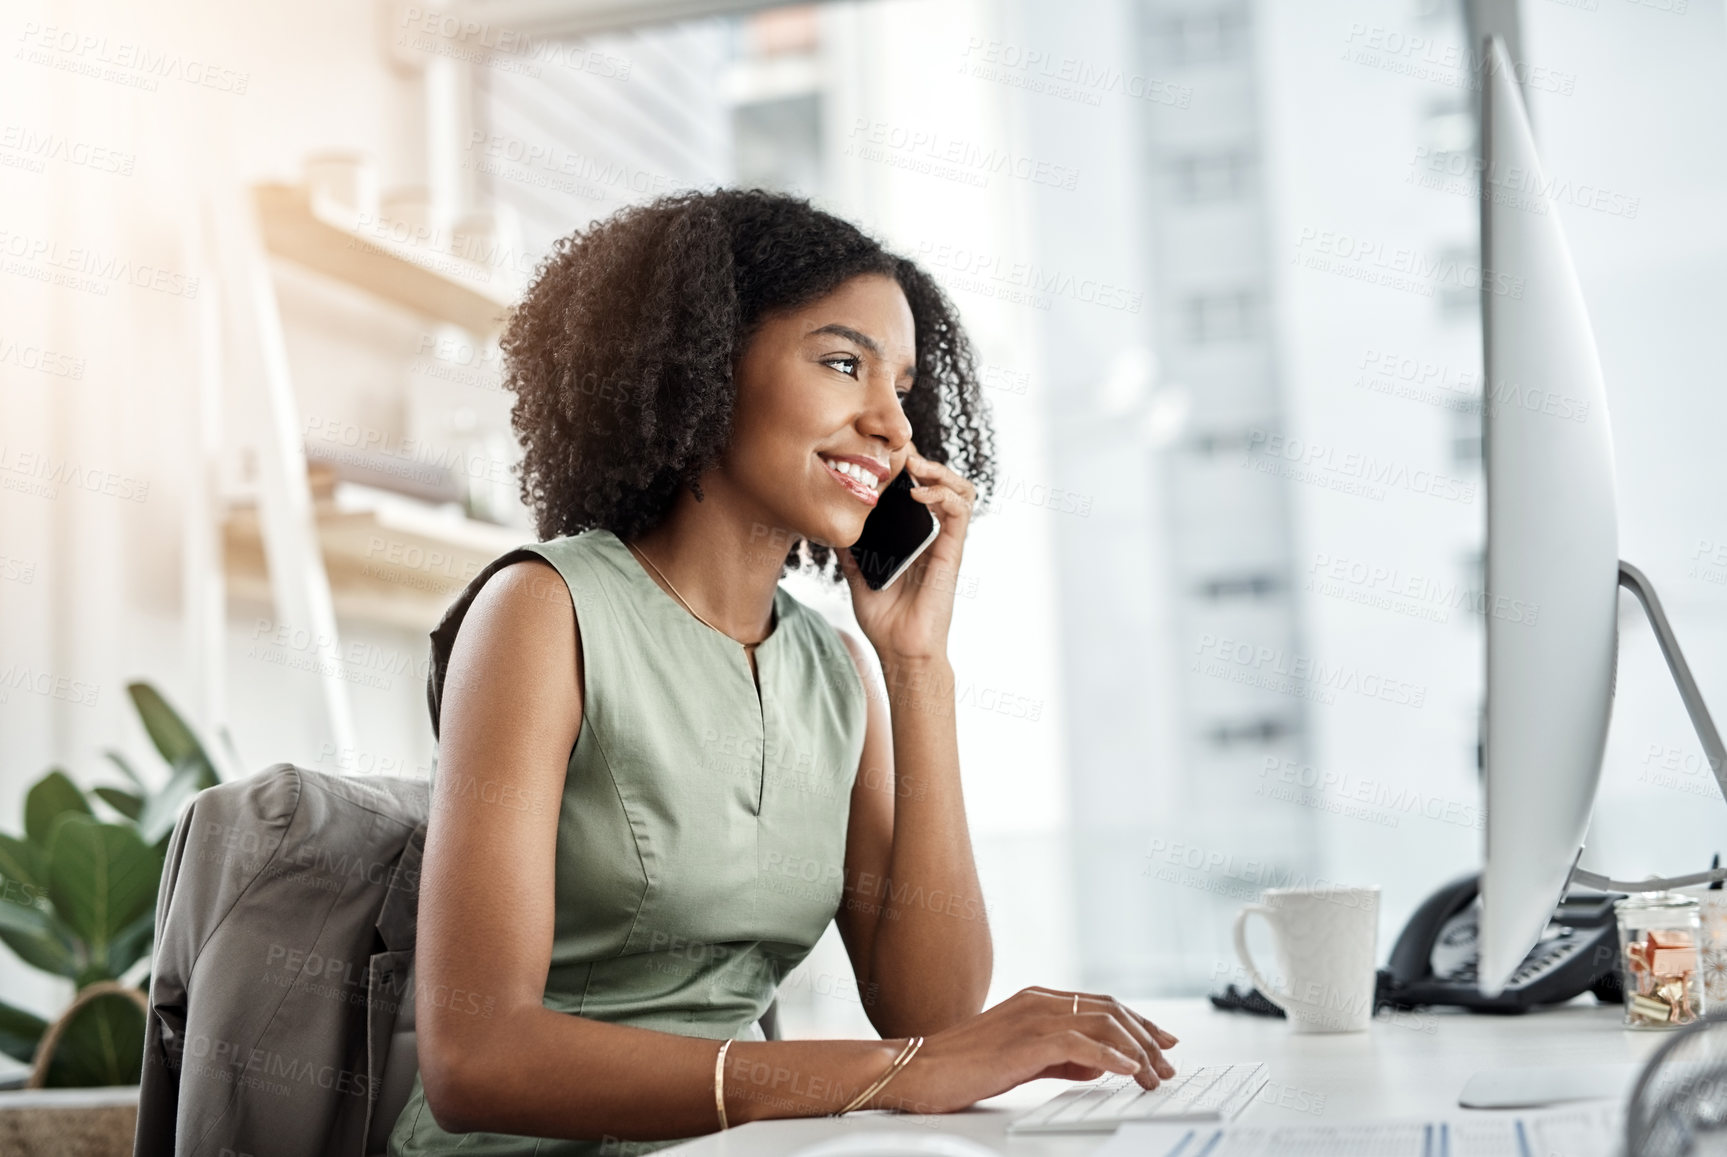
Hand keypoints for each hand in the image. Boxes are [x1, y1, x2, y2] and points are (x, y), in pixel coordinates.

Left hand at [838, 444, 976, 662]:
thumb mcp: (856, 574)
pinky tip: (918, 493)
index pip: (918, 489)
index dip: (907, 467)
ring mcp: (944, 542)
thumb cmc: (884, 619)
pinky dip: (942, 494)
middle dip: (923, 460)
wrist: (900, 649)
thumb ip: (848, 549)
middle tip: (898, 451)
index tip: (882, 453)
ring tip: (914, 465)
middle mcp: (932, 535)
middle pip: (941, 482)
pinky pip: (959, 512)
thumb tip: (828, 526)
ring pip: (960, 490)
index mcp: (913, 536)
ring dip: (940, 470)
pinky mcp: (952, 552)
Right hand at [862, 986, 1179, 1115]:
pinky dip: (1111, 1056)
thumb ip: (1061, 1058)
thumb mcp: (1023, 1059)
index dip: (1137, 1022)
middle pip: (1109, 1009)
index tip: (1162, 1042)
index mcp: (1038, 1000)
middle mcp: (1039, 1001)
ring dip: (1136, 1050)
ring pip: (1102, 1022)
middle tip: (1168, 1063)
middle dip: (1146, 1036)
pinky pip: (1080, 1044)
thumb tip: (1100, 1064)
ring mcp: (1032, 1017)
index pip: (1101, 1004)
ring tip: (1154, 1075)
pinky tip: (1128, 1071)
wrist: (920, 1068)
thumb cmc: (964, 1066)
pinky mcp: (1026, 1041)